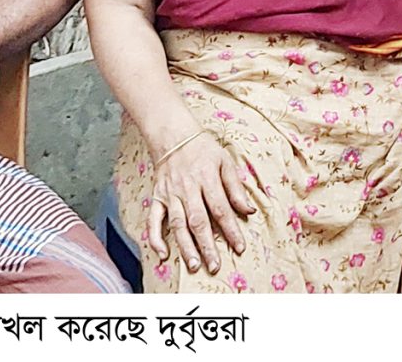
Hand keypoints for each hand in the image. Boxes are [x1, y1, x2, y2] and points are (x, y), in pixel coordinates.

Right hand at [144, 129, 263, 276]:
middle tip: (214, 266)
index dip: (231, 230)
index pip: (220, 209)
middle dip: (207, 245)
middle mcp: (187, 189)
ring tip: (194, 265)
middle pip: (198, 221)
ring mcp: (170, 195)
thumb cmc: (202, 149)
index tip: (239, 247)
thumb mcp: (225, 161)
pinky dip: (155, 238)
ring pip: (177, 224)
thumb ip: (235, 187)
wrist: (172, 135)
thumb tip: (248, 211)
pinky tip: (163, 254)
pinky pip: (153, 220)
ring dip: (185, 247)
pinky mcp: (157, 197)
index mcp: (207, 179)